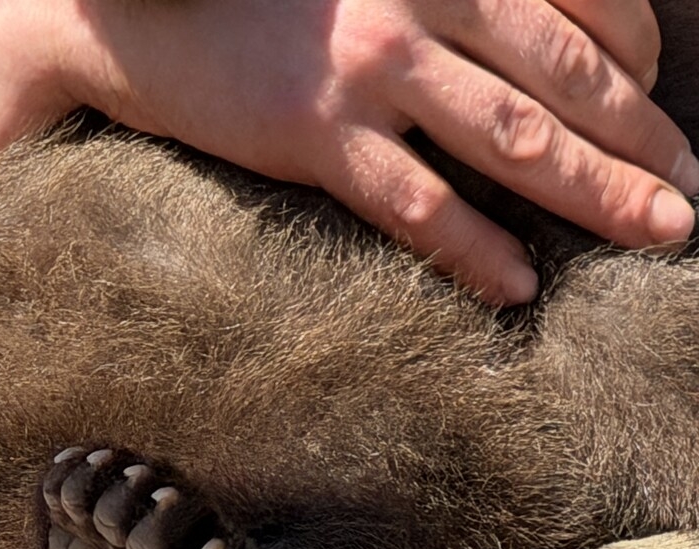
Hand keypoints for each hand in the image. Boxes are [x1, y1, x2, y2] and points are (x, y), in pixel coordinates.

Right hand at [67, 0, 695, 303]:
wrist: (137, 19)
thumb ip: (439, 0)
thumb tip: (512, 55)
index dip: (636, 55)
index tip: (652, 103)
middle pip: (566, 76)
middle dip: (640, 138)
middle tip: (688, 193)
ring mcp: (370, 70)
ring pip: (512, 140)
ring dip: (597, 192)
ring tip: (655, 232)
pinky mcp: (316, 136)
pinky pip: (417, 203)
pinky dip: (475, 249)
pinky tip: (519, 286)